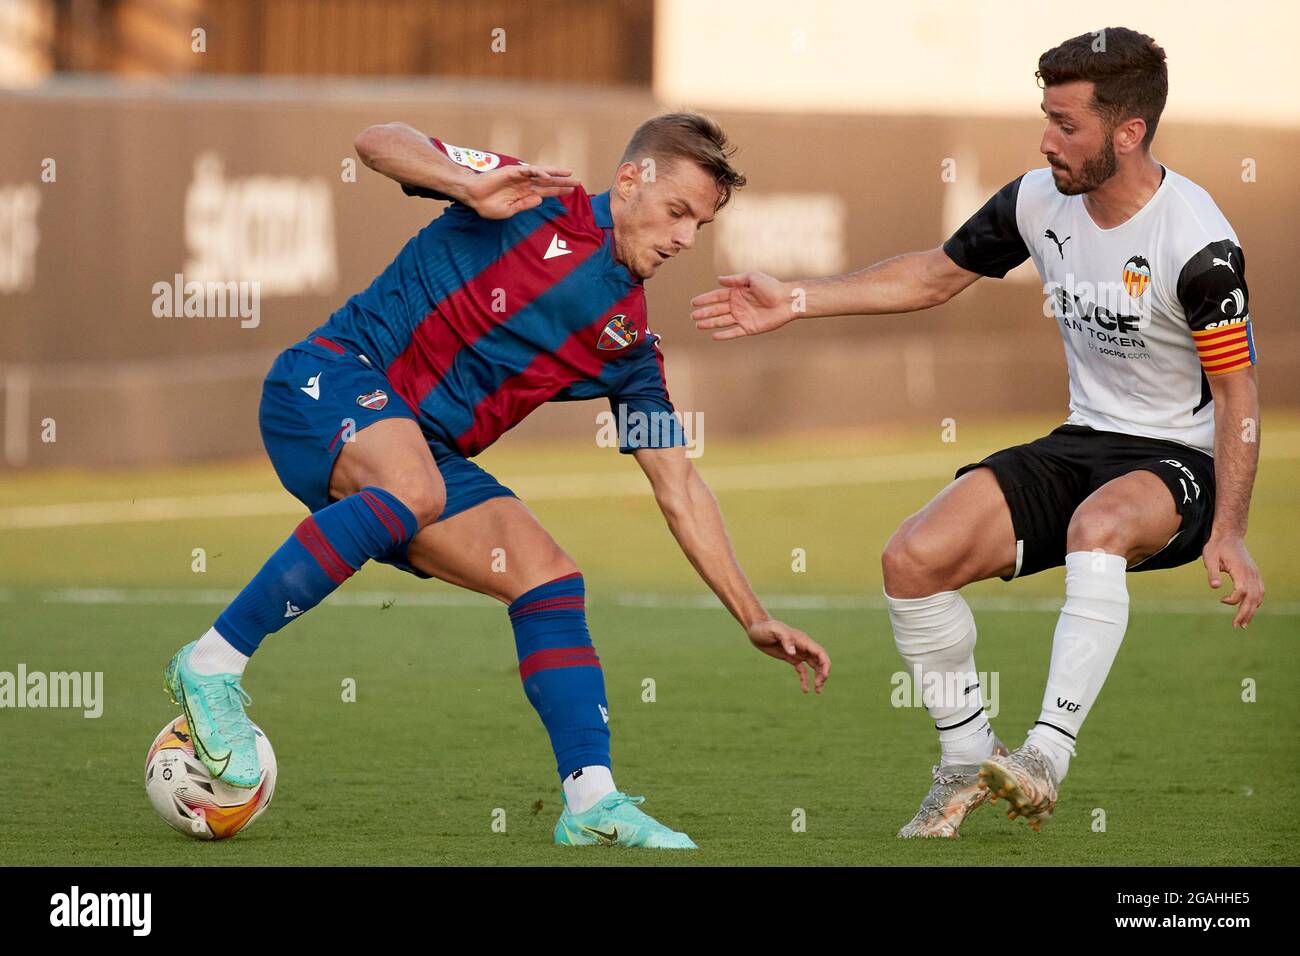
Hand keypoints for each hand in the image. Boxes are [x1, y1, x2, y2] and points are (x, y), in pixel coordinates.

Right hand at [462, 164, 580, 218]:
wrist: (472, 197)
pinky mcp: (512, 172)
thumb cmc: (487, 205)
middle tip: (579, 182)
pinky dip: (538, 172)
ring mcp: (519, 177)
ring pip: (541, 174)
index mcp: (524, 194)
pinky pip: (528, 171)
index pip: (546, 192)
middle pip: (548, 182)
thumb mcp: (509, 211)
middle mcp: (524, 184)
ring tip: (569, 174)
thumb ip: (524, 205)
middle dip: (563, 182)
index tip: (573, 192)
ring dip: (555, 173)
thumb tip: (540, 199)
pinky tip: (548, 175)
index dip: (559, 191)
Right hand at [691, 272, 796, 339]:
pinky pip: (733, 332)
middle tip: (693, 316)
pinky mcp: (749, 328)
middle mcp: (738, 305)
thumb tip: (719, 280)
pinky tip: (714, 336)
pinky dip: (724, 335)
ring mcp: (742, 317)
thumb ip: (735, 280)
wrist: (787, 300)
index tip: (693, 302)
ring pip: (722, 321)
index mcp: (737, 293)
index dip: (705, 299)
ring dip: (710, 323)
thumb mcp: (752, 278)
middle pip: (717, 310)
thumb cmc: (772, 286)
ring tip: (698, 325)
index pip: (717, 296)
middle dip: (704, 313)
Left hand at [746, 619, 830, 692]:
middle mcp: (803, 646)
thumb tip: (794, 653)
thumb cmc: (765, 628)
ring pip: (814, 666)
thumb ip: (785, 640)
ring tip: (817, 691)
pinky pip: (802, 670)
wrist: (755, 628)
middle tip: (819, 687)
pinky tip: (805, 690)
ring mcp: (798, 652)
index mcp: (802, 640)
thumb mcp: (774, 631)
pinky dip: (805, 679)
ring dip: (818, 677)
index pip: (820, 652)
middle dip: (823, 673)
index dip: (825, 664)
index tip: (824, 676)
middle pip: (820, 660)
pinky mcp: (791, 657)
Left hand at [1202, 535, 1263, 627]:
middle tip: (1238, 626)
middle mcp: (1251, 573)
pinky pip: (1260, 591)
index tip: (1221, 600)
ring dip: (1252, 611)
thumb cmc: (1217, 546)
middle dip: (1245, 613)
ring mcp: (1255, 574)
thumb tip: (1214, 587)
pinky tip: (1250, 610)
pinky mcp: (1255, 574)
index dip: (1233, 600)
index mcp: (1240, 570)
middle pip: (1252, 598)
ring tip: (1244, 623)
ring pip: (1258, 596)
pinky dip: (1256, 602)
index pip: (1242, 591)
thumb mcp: (1209, 556)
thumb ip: (1212, 572)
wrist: (1229, 535)